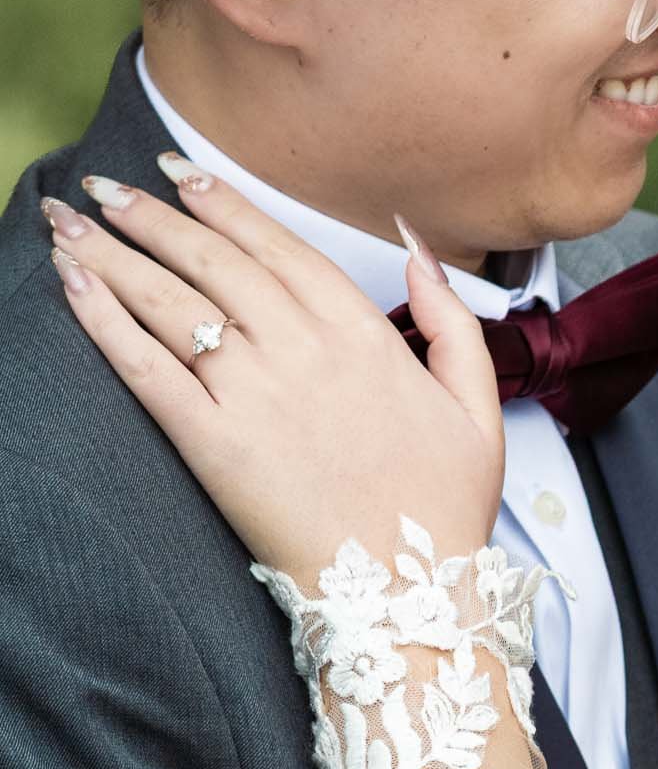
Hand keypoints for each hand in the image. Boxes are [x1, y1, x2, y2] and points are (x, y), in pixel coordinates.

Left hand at [46, 164, 503, 581]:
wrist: (410, 594)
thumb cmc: (444, 509)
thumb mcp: (478, 405)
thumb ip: (451, 319)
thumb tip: (416, 247)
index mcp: (364, 334)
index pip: (278, 247)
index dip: (223, 204)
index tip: (181, 174)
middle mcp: (303, 349)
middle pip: (212, 260)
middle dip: (150, 215)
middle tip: (104, 186)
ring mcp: (255, 393)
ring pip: (172, 301)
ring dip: (113, 252)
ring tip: (68, 219)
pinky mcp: (214, 444)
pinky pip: (147, 367)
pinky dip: (105, 320)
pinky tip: (73, 283)